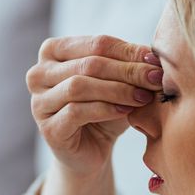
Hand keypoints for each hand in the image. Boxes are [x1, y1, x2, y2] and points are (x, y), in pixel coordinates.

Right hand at [26, 35, 162, 179]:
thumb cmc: (104, 109)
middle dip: (127, 71)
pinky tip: (126, 111)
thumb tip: (152, 54)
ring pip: (79, 86)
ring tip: (143, 96)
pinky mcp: (47, 128)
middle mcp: (38, 74)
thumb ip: (130, 64)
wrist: (92, 150)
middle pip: (88, 64)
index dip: (129, 51)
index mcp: (53, 51)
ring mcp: (39, 102)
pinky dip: (106, 109)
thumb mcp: (118, 81)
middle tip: (156, 79)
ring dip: (118, 90)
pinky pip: (76, 112)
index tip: (156, 61)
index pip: (96, 44)